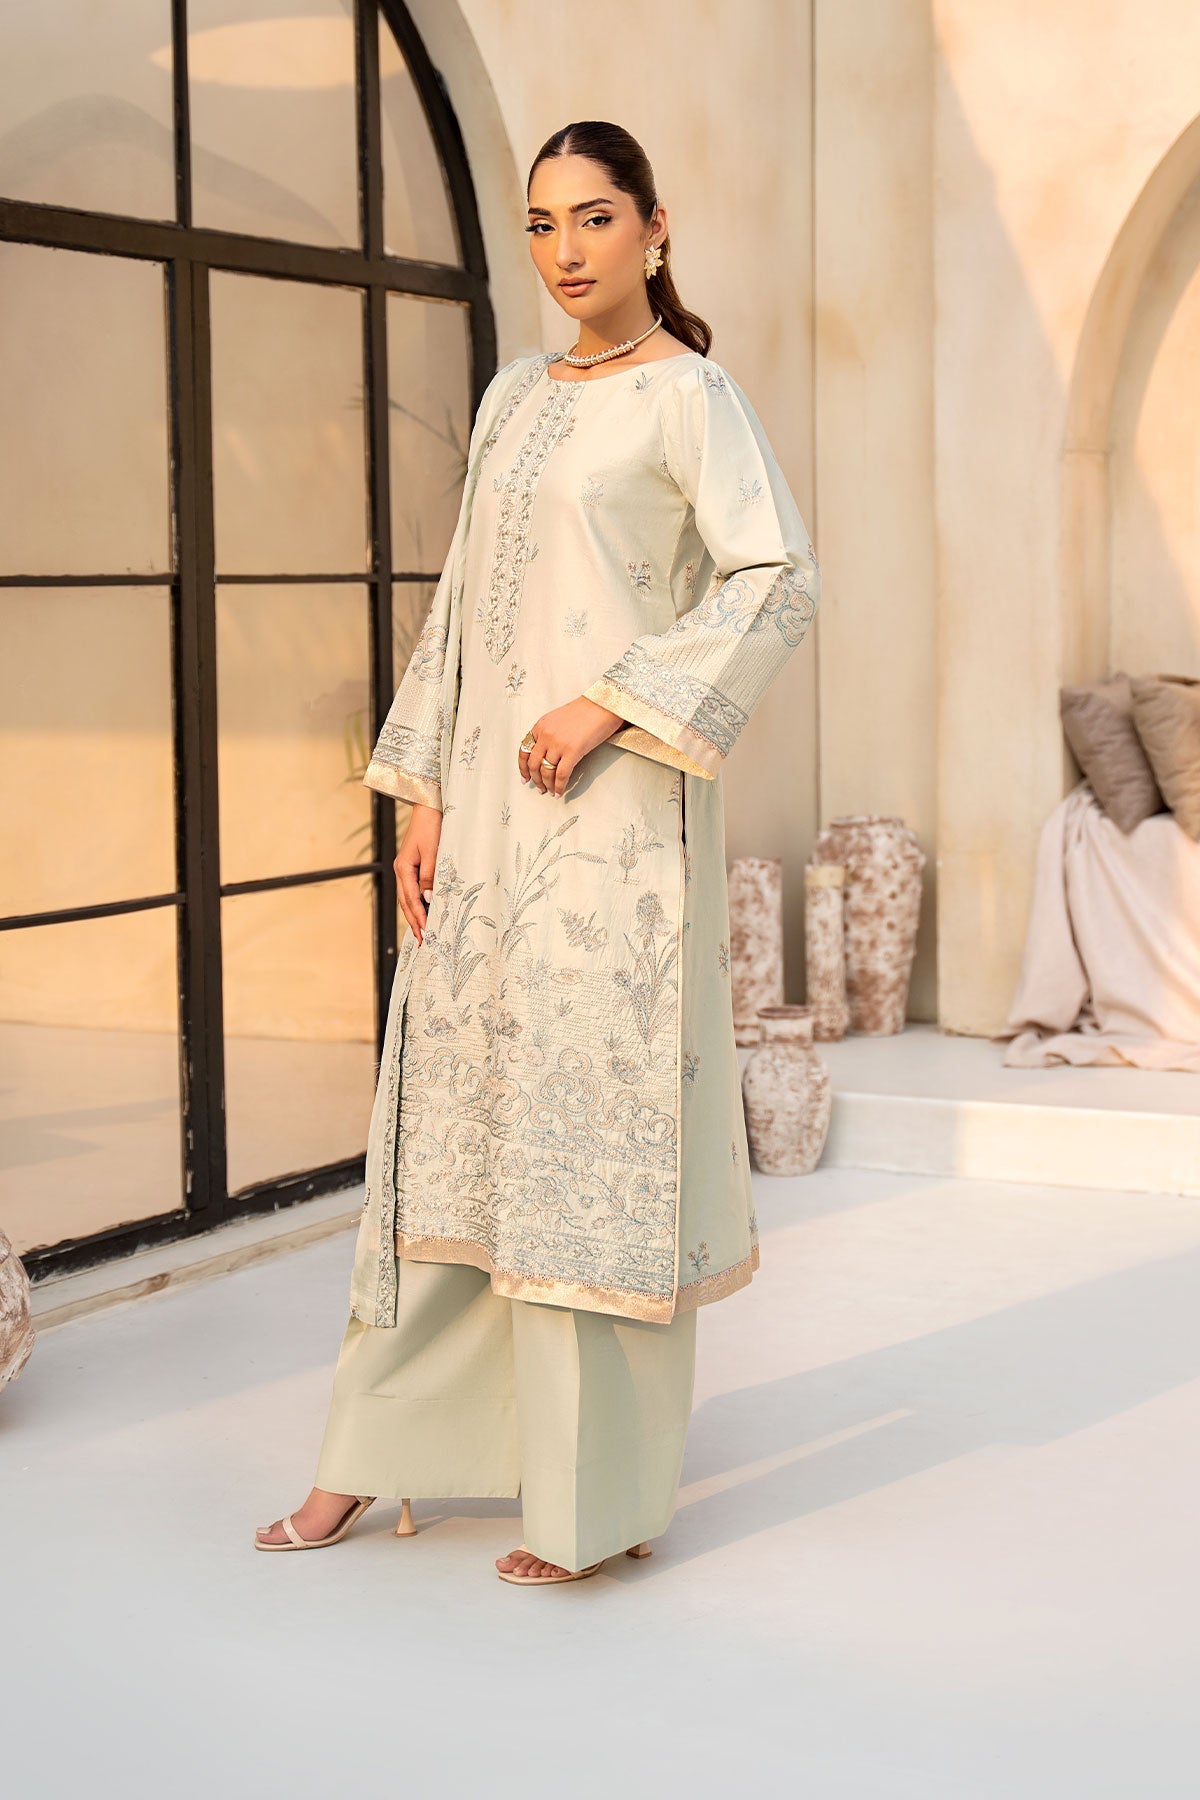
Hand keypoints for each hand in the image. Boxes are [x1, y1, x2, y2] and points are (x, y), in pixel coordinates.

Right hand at [395, 802, 441, 943]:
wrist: (429, 808)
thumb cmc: (432, 827)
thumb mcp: (434, 852)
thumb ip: (430, 876)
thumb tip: (428, 899)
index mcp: (403, 868)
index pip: (411, 900)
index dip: (419, 918)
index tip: (427, 934)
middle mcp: (401, 870)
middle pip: (405, 903)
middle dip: (414, 922)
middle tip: (423, 941)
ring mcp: (405, 869)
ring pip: (407, 898)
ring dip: (415, 915)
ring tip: (423, 932)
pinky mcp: (412, 866)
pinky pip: (412, 890)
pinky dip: (417, 904)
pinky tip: (424, 911)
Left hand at [518, 697, 624, 795]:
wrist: (603, 704)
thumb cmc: (586, 711)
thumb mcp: (559, 719)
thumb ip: (549, 734)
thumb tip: (547, 756)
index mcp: (540, 726)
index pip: (524, 750)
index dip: (523, 767)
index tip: (525, 778)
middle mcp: (546, 734)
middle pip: (533, 764)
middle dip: (535, 780)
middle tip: (540, 788)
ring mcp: (558, 743)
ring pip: (546, 772)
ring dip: (547, 785)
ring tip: (550, 792)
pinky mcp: (573, 751)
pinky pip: (561, 775)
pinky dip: (559, 787)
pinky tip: (560, 792)